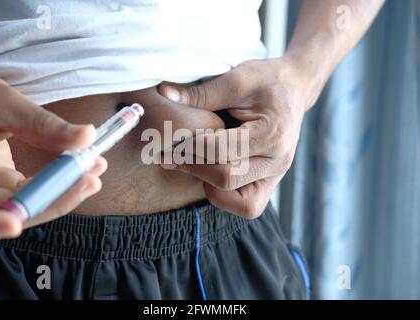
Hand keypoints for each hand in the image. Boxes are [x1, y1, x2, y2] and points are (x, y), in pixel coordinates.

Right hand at [0, 70, 105, 242]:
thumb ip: (39, 123)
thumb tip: (85, 136)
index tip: (13, 223)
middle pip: (4, 215)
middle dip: (50, 203)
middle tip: (88, 182)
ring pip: (24, 207)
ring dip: (62, 194)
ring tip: (93, 174)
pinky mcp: (0, 183)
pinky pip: (30, 193)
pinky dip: (57, 184)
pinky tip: (82, 170)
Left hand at [158, 58, 312, 217]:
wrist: (294, 89)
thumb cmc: (266, 80)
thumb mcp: (236, 78)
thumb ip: (200, 92)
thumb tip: (163, 92)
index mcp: (272, 133)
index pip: (220, 151)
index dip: (189, 147)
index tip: (169, 139)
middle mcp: (278, 161)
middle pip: (226, 179)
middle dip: (193, 167)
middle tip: (172, 154)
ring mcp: (277, 175)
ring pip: (240, 203)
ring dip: (210, 186)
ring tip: (197, 163)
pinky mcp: (271, 182)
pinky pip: (248, 206)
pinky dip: (226, 194)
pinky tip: (212, 171)